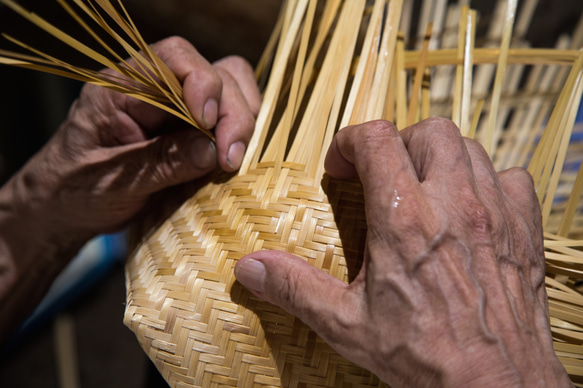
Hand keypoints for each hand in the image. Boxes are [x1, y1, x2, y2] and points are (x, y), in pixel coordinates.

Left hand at [4, 36, 259, 244]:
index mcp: (123, 87)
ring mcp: (178, 107)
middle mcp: (156, 88)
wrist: (66, 208)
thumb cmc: (77, 191)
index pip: (175, 58)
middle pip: (215, 72)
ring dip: (242, 121)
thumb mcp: (115, 180)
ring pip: (231, 88)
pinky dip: (239, 135)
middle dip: (232, 112)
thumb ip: (162, 163)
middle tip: (231, 158)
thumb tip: (212, 151)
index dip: (203, 83)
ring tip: (232, 159)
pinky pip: (229, 117)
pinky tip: (231, 160)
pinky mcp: (193, 129)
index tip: (209, 123)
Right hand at [234, 118, 570, 386]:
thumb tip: (250, 267)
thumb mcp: (346, 324)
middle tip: (383, 175)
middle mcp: (453, 205)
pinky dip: (489, 182)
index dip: (351, 142)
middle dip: (399, 144)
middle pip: (429, 131)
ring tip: (422, 187)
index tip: (342, 168)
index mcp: (404, 222)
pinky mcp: (524, 230)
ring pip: (470, 148)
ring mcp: (495, 213)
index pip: (377, 140)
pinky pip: (513, 178)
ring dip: (439, 159)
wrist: (495, 386)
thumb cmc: (423, 356)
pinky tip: (471, 208)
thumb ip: (296, 288)